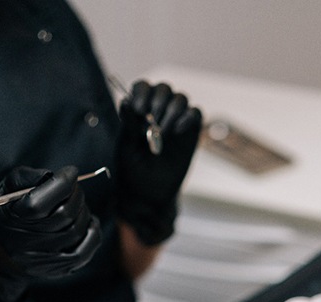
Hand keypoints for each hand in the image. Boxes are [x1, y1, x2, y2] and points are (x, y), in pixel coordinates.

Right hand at [0, 165, 101, 301]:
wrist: (1, 256)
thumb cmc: (8, 215)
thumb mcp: (6, 192)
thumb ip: (27, 177)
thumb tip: (55, 174)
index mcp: (14, 219)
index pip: (41, 202)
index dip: (62, 182)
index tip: (71, 172)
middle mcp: (30, 241)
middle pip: (65, 213)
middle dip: (75, 194)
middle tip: (73, 187)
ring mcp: (48, 257)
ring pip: (78, 229)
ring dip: (83, 210)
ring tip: (75, 204)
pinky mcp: (63, 268)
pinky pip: (88, 248)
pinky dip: (93, 231)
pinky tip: (87, 222)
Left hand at [116, 80, 201, 245]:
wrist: (149, 195)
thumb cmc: (133, 171)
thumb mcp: (126, 148)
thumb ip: (128, 124)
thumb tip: (125, 100)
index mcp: (138, 112)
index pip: (143, 87)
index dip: (142, 92)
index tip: (138, 109)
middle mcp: (158, 113)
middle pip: (164, 89)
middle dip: (158, 101)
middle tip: (152, 121)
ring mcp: (176, 122)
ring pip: (180, 99)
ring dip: (172, 110)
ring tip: (163, 132)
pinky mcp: (190, 133)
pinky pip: (196, 113)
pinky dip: (187, 117)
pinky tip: (175, 132)